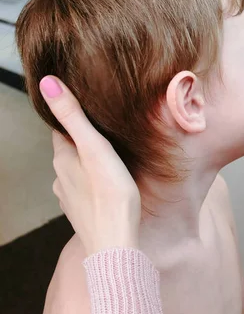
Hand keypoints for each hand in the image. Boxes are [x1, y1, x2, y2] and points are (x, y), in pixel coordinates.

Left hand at [40, 76, 140, 255]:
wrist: (115, 240)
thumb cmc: (110, 194)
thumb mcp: (94, 147)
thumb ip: (72, 116)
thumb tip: (47, 83)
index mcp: (63, 158)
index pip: (61, 130)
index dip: (73, 118)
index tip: (88, 108)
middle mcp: (61, 177)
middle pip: (69, 151)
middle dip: (83, 141)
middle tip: (105, 132)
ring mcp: (70, 197)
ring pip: (76, 171)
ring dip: (88, 164)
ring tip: (109, 158)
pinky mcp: (82, 212)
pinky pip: (85, 190)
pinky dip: (93, 183)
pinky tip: (107, 184)